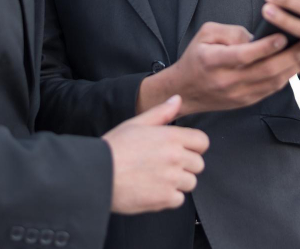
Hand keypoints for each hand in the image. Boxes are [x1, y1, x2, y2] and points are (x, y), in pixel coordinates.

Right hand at [103, 95, 208, 213]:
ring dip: (178, 182)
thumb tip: (177, 100)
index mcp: (170, 137)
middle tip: (165, 165)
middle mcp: (175, 158)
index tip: (183, 150)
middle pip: (198, 164)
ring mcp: (171, 179)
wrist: (97, 174)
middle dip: (186, 165)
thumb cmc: (114, 148)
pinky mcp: (164, 199)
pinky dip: (168, 197)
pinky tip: (153, 189)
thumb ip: (161, 112)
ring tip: (157, 178)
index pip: (202, 142)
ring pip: (191, 183)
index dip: (194, 146)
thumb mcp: (136, 124)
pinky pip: (179, 200)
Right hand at [136, 22, 299, 116]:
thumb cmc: (196, 58)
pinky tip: (297, 65)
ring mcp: (238, 94)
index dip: (266, 47)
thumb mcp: (206, 34)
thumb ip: (232, 32)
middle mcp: (227, 81)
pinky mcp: (246, 101)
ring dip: (294, 68)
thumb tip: (258, 36)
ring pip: (272, 82)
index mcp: (214, 61)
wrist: (185, 91)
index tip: (283, 37)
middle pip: (265, 71)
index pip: (244, 55)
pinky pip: (271, 90)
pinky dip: (287, 77)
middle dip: (291, 57)